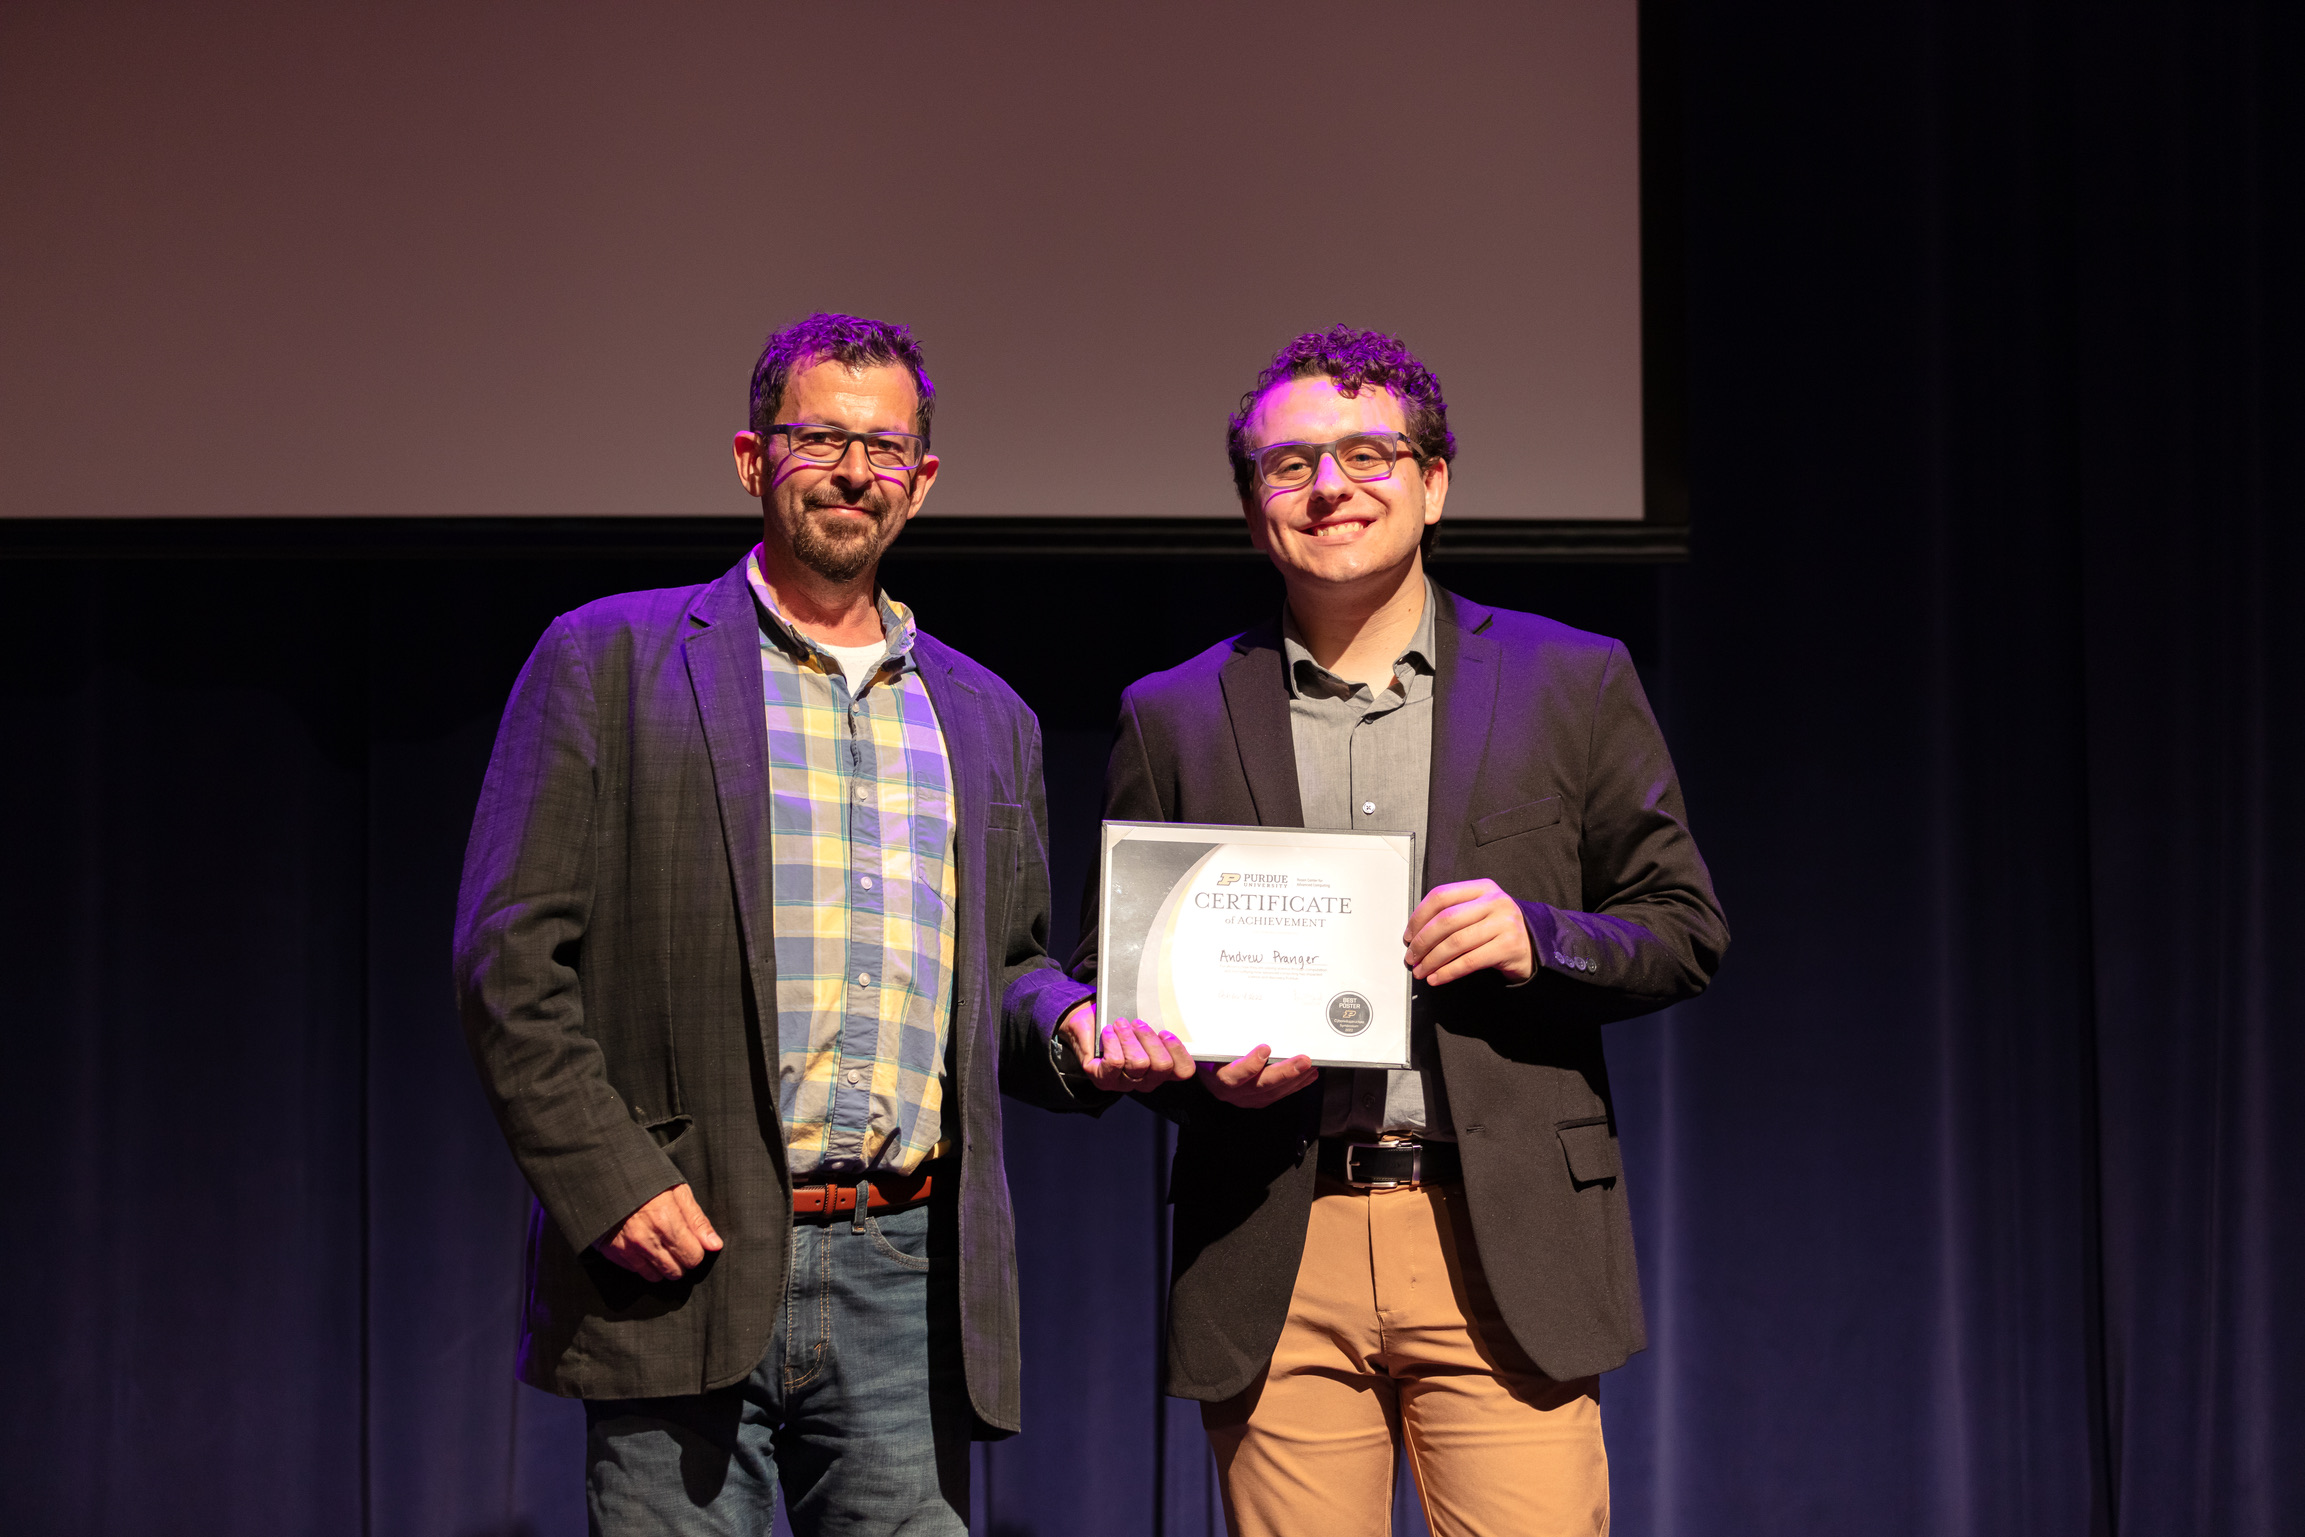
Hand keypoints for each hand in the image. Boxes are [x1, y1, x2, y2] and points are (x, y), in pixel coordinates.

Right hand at [596, 1182, 722, 1281]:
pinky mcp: (616, 1254)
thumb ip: (698, 1221)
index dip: (696, 1250)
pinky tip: (645, 1247)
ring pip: (657, 1277)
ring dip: (663, 1266)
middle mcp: (647, 1239)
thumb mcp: (678, 1192)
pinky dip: (645, 1265)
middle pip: (677, 1272)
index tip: (691, 1242)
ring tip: (661, 1246)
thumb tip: (715, 1245)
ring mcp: (629, 1248)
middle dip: (681, 1261)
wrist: (609, 1181)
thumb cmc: (648, 1184)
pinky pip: (638, 1272)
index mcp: (666, 1220)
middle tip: (677, 1244)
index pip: (694, 1257)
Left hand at [1060, 1003, 1196, 1092]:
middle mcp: (1147, 1080)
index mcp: (1163, 1069)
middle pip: (1162, 1066)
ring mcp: (1125, 1083)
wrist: (1089, 1026)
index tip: (1165, 1032)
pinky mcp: (1104, 1080)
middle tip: (1137, 1023)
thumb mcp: (1143, 1023)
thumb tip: (1168, 1014)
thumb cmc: (1121, 1025)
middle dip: (1150, 1039)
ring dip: (1129, 1038)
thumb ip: (1159, 1023)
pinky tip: (1108, 1032)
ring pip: (1139, 1064)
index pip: (1184, 1071)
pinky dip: (1112, 1042)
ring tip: (1120, 1024)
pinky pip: (1115, 1063)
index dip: (1179, 1052)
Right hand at [1202, 1044, 1318, 1108]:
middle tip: (1303, 1060)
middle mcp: (1231, 1091)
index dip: (1250, 1065)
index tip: (1265, 1048)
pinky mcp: (1257, 1099)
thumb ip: (1217, 1033)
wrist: (1201, 1068)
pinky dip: (1295, 1085)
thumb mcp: (1207, 1041)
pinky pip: (1278, 1094)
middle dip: (1285, 1073)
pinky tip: (1308, 1075)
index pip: (1233, 1076)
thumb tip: (1229, 1009)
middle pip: (1260, 1085)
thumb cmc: (1207, 1051)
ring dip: (1295, 1079)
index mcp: (1217, 1076)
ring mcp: (1245, 1097)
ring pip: (1273, 1092)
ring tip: (1309, 1066)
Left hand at [1404, 878, 1534, 984]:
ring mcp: (1504, 923)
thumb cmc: (1498, 930)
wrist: (1534, 947)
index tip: (1408, 935)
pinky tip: (1437, 978)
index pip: (1442, 896)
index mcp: (1483, 888)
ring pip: (1456, 942)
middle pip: (1446, 920)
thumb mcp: (1479, 912)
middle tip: (1411, 957)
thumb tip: (1415, 934)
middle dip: (1422, 942)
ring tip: (1421, 971)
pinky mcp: (1509, 946)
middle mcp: (1495, 902)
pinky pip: (1469, 961)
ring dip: (1432, 960)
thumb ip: (1453, 914)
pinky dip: (1448, 972)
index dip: (1419, 917)